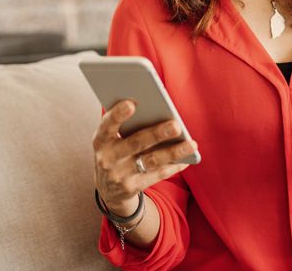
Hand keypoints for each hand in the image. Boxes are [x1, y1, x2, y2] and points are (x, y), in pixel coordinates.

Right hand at [92, 100, 197, 216]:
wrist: (107, 188)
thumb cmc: (114, 151)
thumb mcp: (110, 139)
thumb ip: (124, 125)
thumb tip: (155, 109)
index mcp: (100, 141)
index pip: (106, 126)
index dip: (117, 115)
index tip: (131, 103)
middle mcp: (108, 159)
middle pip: (136, 143)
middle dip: (157, 134)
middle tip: (176, 125)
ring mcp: (120, 175)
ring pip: (151, 161)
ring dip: (173, 152)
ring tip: (192, 144)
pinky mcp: (132, 188)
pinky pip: (157, 175)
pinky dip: (173, 166)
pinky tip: (187, 158)